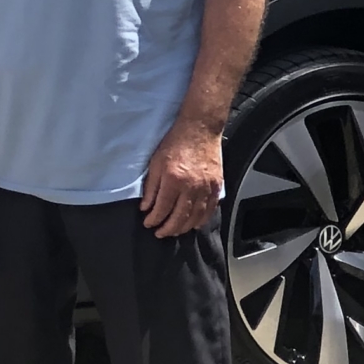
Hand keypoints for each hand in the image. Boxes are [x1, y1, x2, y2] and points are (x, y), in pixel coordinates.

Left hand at [142, 118, 224, 236]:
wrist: (199, 131)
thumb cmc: (175, 144)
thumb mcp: (155, 164)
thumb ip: (151, 188)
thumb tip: (146, 207)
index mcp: (173, 180)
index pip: (162, 208)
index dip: (154, 219)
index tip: (148, 224)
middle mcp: (192, 186)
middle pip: (180, 217)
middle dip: (168, 229)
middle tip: (160, 233)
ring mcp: (206, 188)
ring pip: (196, 217)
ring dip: (184, 227)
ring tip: (174, 231)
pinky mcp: (217, 186)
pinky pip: (210, 209)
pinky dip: (201, 220)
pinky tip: (194, 224)